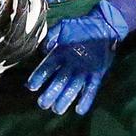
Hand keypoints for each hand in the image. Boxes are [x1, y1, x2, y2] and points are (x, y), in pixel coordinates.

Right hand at [27, 0, 130, 115]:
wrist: (103, 25)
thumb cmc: (81, 26)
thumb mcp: (64, 26)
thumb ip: (53, 35)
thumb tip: (44, 49)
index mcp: (60, 54)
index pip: (47, 68)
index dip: (39, 77)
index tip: (32, 87)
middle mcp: (69, 66)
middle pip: (58, 82)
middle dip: (51, 93)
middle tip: (43, 104)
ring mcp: (83, 72)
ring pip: (72, 88)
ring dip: (65, 99)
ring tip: (57, 110)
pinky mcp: (96, 75)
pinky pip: (90, 89)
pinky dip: (86, 99)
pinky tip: (80, 110)